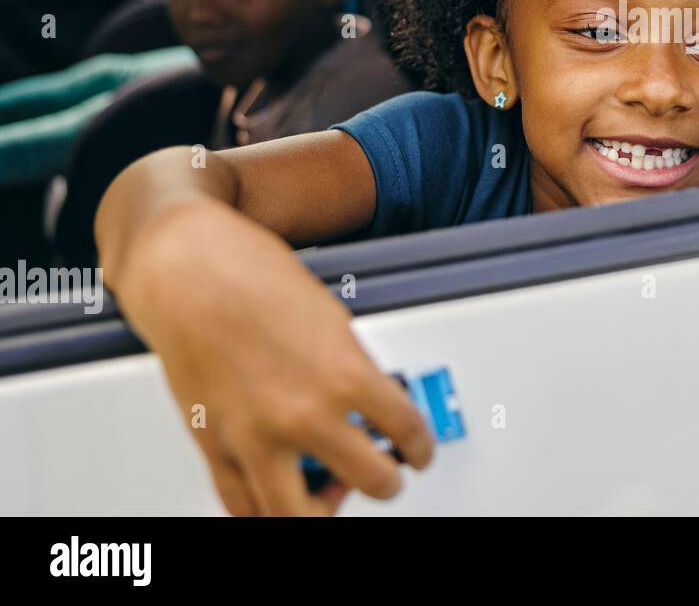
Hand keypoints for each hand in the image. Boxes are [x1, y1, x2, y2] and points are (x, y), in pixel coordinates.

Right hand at [116, 199, 434, 515]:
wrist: (186, 271)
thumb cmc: (252, 277)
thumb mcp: (330, 318)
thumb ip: (352, 367)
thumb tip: (368, 402)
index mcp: (344, 375)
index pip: (406, 429)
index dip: (422, 447)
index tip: (419, 452)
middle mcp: (304, 414)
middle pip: (372, 482)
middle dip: (387, 481)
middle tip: (387, 474)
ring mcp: (256, 437)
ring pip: (299, 515)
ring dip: (325, 509)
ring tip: (332, 492)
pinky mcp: (213, 446)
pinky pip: (243, 505)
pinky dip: (265, 510)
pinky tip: (280, 495)